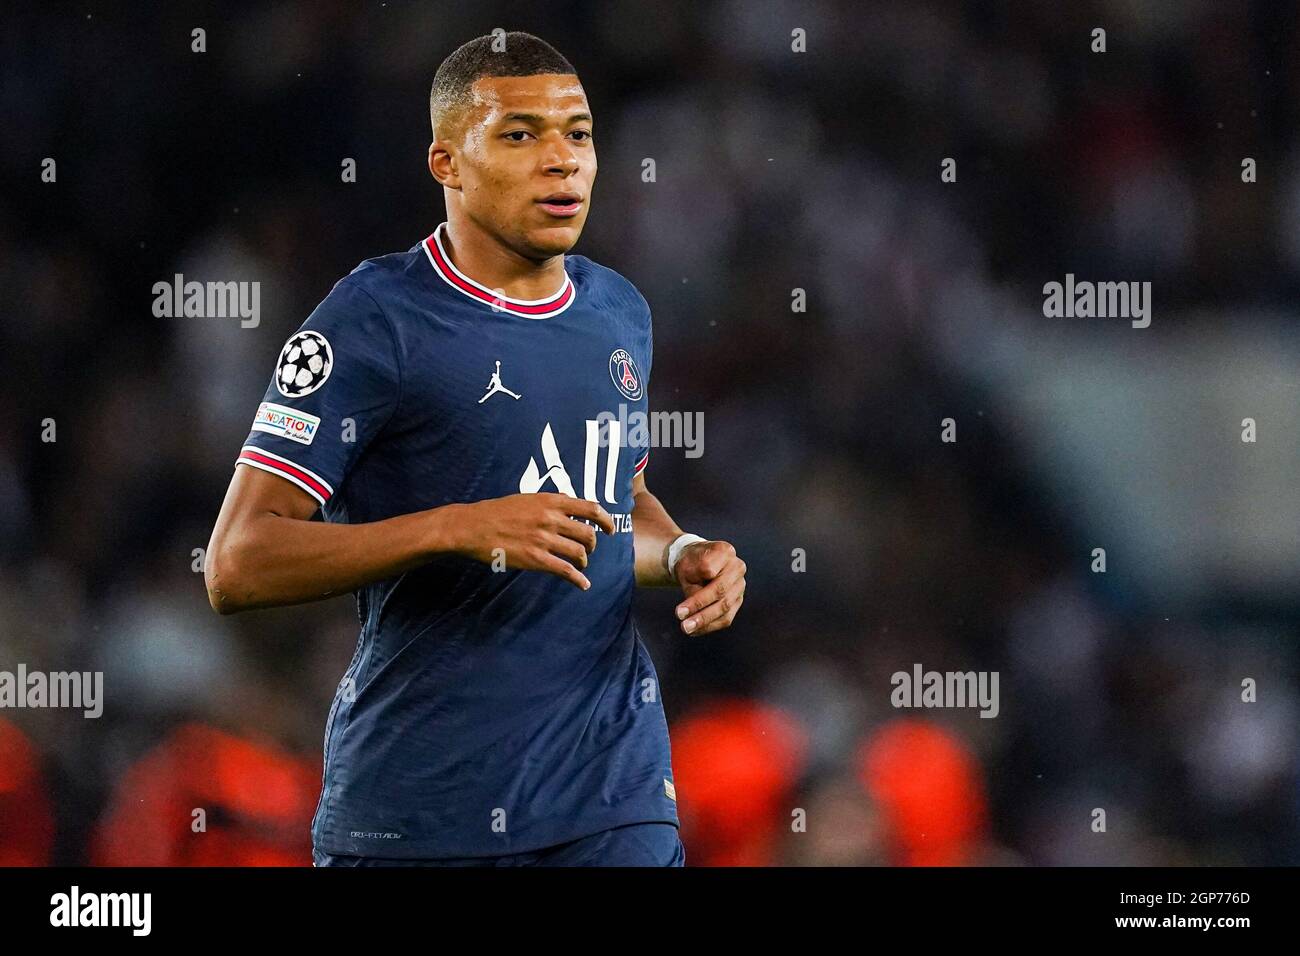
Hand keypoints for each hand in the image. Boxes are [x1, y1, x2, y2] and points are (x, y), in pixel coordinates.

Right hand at [454, 493, 614, 589]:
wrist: (473, 527)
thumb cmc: (498, 511)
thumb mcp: (528, 498)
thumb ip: (550, 501)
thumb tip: (570, 502)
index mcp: (551, 502)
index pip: (591, 509)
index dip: (606, 520)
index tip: (610, 529)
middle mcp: (551, 519)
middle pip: (588, 534)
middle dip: (593, 545)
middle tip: (588, 550)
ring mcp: (544, 540)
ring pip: (579, 553)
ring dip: (584, 562)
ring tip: (580, 565)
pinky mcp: (535, 559)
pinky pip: (565, 571)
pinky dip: (578, 580)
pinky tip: (583, 585)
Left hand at [672, 540, 745, 634]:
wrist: (698, 563)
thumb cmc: (691, 563)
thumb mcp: (686, 566)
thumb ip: (693, 583)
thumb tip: (695, 610)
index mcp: (724, 551)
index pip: (709, 569)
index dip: (694, 584)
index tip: (680, 597)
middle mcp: (737, 567)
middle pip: (720, 590)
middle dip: (698, 606)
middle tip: (680, 617)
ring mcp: (740, 585)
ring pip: (724, 607)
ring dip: (704, 620)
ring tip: (686, 628)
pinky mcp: (738, 601)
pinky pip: (726, 617)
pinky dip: (710, 626)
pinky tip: (695, 631)